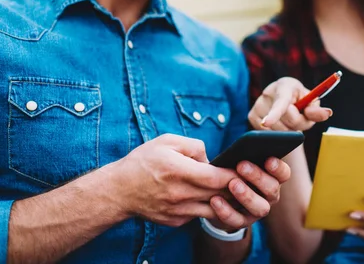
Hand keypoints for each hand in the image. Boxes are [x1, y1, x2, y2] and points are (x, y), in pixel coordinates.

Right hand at [107, 134, 237, 226]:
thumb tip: (211, 159)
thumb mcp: (167, 141)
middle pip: (218, 194)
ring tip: (231, 189)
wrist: (119, 190)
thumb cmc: (144, 161)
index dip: (233, 175)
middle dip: (235, 187)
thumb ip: (194, 146)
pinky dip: (207, 207)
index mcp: (177, 171)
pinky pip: (199, 215)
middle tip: (245, 179)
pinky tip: (209, 197)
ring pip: (212, 209)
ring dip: (224, 200)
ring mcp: (177, 210)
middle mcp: (179, 194)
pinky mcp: (175, 221)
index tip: (243, 169)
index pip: (215, 177)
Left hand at [207, 157, 291, 231]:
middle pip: (272, 188)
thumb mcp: (234, 161)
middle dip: (258, 177)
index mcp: (272, 177)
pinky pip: (237, 220)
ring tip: (232, 184)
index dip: (278, 167)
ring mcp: (258, 210)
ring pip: (260, 208)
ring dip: (247, 196)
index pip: (283, 173)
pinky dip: (226, 210)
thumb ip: (238, 154)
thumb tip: (231, 145)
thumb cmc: (230, 171)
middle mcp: (270, 195)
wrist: (217, 197)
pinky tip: (215, 199)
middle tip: (241, 165)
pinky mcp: (242, 222)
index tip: (268, 159)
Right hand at [248, 77, 331, 130]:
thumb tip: (327, 114)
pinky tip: (279, 123)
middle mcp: (268, 93)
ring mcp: (257, 104)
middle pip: (284, 121)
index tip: (266, 123)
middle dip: (297, 124)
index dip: (274, 114)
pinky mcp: (252, 115)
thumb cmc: (301, 99)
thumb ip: (317, 109)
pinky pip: (266, 133)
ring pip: (275, 130)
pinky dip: (276, 132)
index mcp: (285, 86)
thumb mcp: (312, 101)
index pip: (280, 102)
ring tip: (289, 119)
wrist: (286, 97)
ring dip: (287, 130)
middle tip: (300, 116)